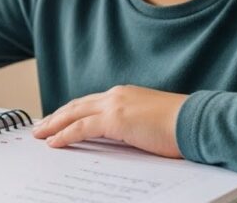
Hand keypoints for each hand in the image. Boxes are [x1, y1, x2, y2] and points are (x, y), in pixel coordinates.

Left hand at [32, 85, 188, 158]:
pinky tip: (54, 142)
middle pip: (77, 106)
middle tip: (40, 127)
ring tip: (39, 134)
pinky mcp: (115, 119)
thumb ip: (132, 124)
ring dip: (54, 124)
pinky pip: (81, 128)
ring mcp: (114, 105)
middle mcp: (116, 95)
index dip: (71, 112)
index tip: (58, 119)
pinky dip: (65, 134)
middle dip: (56, 116)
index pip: (90, 103)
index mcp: (124, 95)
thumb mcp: (150, 121)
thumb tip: (121, 137)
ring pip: (74, 114)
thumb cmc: (181, 125)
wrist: (196, 120)